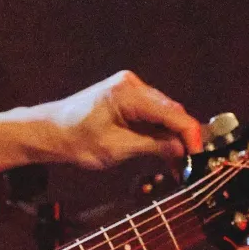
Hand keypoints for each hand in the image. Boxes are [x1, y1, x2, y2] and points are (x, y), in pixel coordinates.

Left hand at [35, 70, 204, 168]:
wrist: (50, 132)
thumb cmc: (75, 139)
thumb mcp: (116, 148)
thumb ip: (152, 146)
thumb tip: (181, 149)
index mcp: (128, 93)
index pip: (172, 113)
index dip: (190, 135)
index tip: (198, 155)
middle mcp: (132, 85)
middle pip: (170, 112)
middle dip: (182, 137)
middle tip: (189, 164)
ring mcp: (130, 89)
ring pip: (163, 114)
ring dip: (171, 136)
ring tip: (177, 162)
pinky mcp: (127, 97)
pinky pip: (152, 114)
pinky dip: (159, 131)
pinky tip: (165, 149)